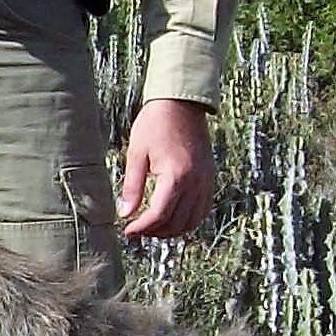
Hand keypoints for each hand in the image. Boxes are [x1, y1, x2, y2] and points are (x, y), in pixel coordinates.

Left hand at [118, 99, 214, 237]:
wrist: (182, 103)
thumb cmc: (156, 124)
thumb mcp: (137, 153)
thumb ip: (132, 186)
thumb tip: (125, 213)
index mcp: (175, 176)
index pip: (159, 215)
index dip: (142, 228)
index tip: (128, 231)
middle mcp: (195, 182)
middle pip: (176, 222)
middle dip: (155, 231)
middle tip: (137, 229)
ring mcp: (205, 181)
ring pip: (192, 221)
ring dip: (172, 230)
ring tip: (153, 227)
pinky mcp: (210, 178)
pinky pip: (202, 209)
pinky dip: (188, 220)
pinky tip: (172, 218)